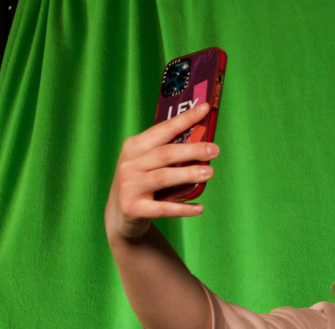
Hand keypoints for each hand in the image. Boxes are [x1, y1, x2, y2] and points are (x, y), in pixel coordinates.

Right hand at [104, 101, 218, 241]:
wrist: (119, 214)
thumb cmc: (141, 182)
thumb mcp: (147, 162)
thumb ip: (167, 151)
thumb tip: (203, 141)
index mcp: (135, 146)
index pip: (163, 129)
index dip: (185, 119)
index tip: (205, 109)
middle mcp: (130, 164)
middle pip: (165, 153)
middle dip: (192, 150)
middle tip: (214, 150)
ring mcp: (129, 186)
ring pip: (163, 177)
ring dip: (188, 174)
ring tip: (209, 173)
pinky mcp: (132, 208)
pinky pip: (162, 208)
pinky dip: (182, 208)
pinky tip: (200, 208)